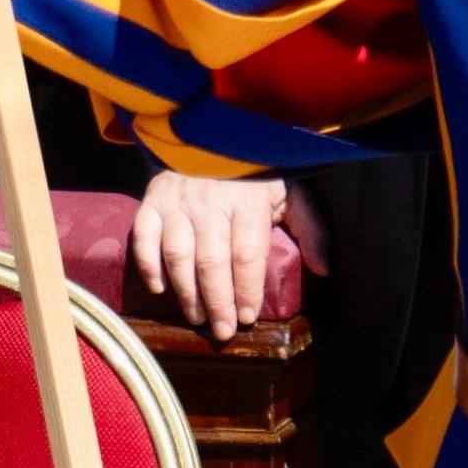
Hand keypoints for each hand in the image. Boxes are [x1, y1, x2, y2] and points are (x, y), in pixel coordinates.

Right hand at [131, 172, 330, 339]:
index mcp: (248, 200)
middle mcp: (211, 200)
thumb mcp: (291, 193)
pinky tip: (159, 288)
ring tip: (197, 317)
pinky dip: (148, 264)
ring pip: (178, 253)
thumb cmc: (255, 174)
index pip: (247, 253)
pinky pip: (144, 235)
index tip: (248, 316)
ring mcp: (178, 199)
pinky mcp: (153, 198)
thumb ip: (310, 228)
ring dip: (187, 291)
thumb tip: (324, 269)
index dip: (247, 289)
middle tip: (222, 331)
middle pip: (212, 260)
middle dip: (218, 301)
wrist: (213, 137)